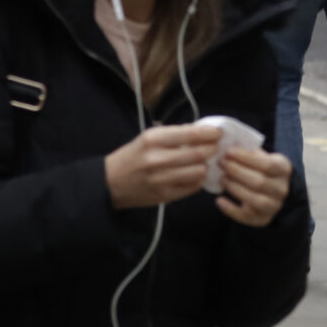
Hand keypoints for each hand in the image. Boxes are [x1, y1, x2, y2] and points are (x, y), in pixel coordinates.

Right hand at [104, 124, 222, 208]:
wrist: (109, 183)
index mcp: (151, 140)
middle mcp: (157, 159)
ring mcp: (161, 179)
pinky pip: (193, 187)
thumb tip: (199, 131)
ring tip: (203, 162)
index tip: (218, 132)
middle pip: (199, 154)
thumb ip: (172, 135)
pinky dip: (198, 179)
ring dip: (205, 166)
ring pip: (199, 171)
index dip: (210, 133)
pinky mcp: (165, 195)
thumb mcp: (145, 139)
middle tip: (215, 147)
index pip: (190, 134)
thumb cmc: (130, 157)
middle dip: (212, 149)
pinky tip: (194, 174)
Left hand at [215, 146, 292, 227]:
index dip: (246, 158)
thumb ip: (247, 150)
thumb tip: (226, 140)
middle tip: (220, 164)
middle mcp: (282, 189)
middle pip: (260, 182)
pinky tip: (219, 200)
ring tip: (221, 179)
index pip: (268, 164)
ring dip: (235, 189)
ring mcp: (274, 205)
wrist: (268, 190)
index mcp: (283, 169)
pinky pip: (247, 217)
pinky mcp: (262, 219)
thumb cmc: (257, 167)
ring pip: (256, 200)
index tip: (228, 151)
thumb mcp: (257, 155)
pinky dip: (231, 210)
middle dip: (236, 172)